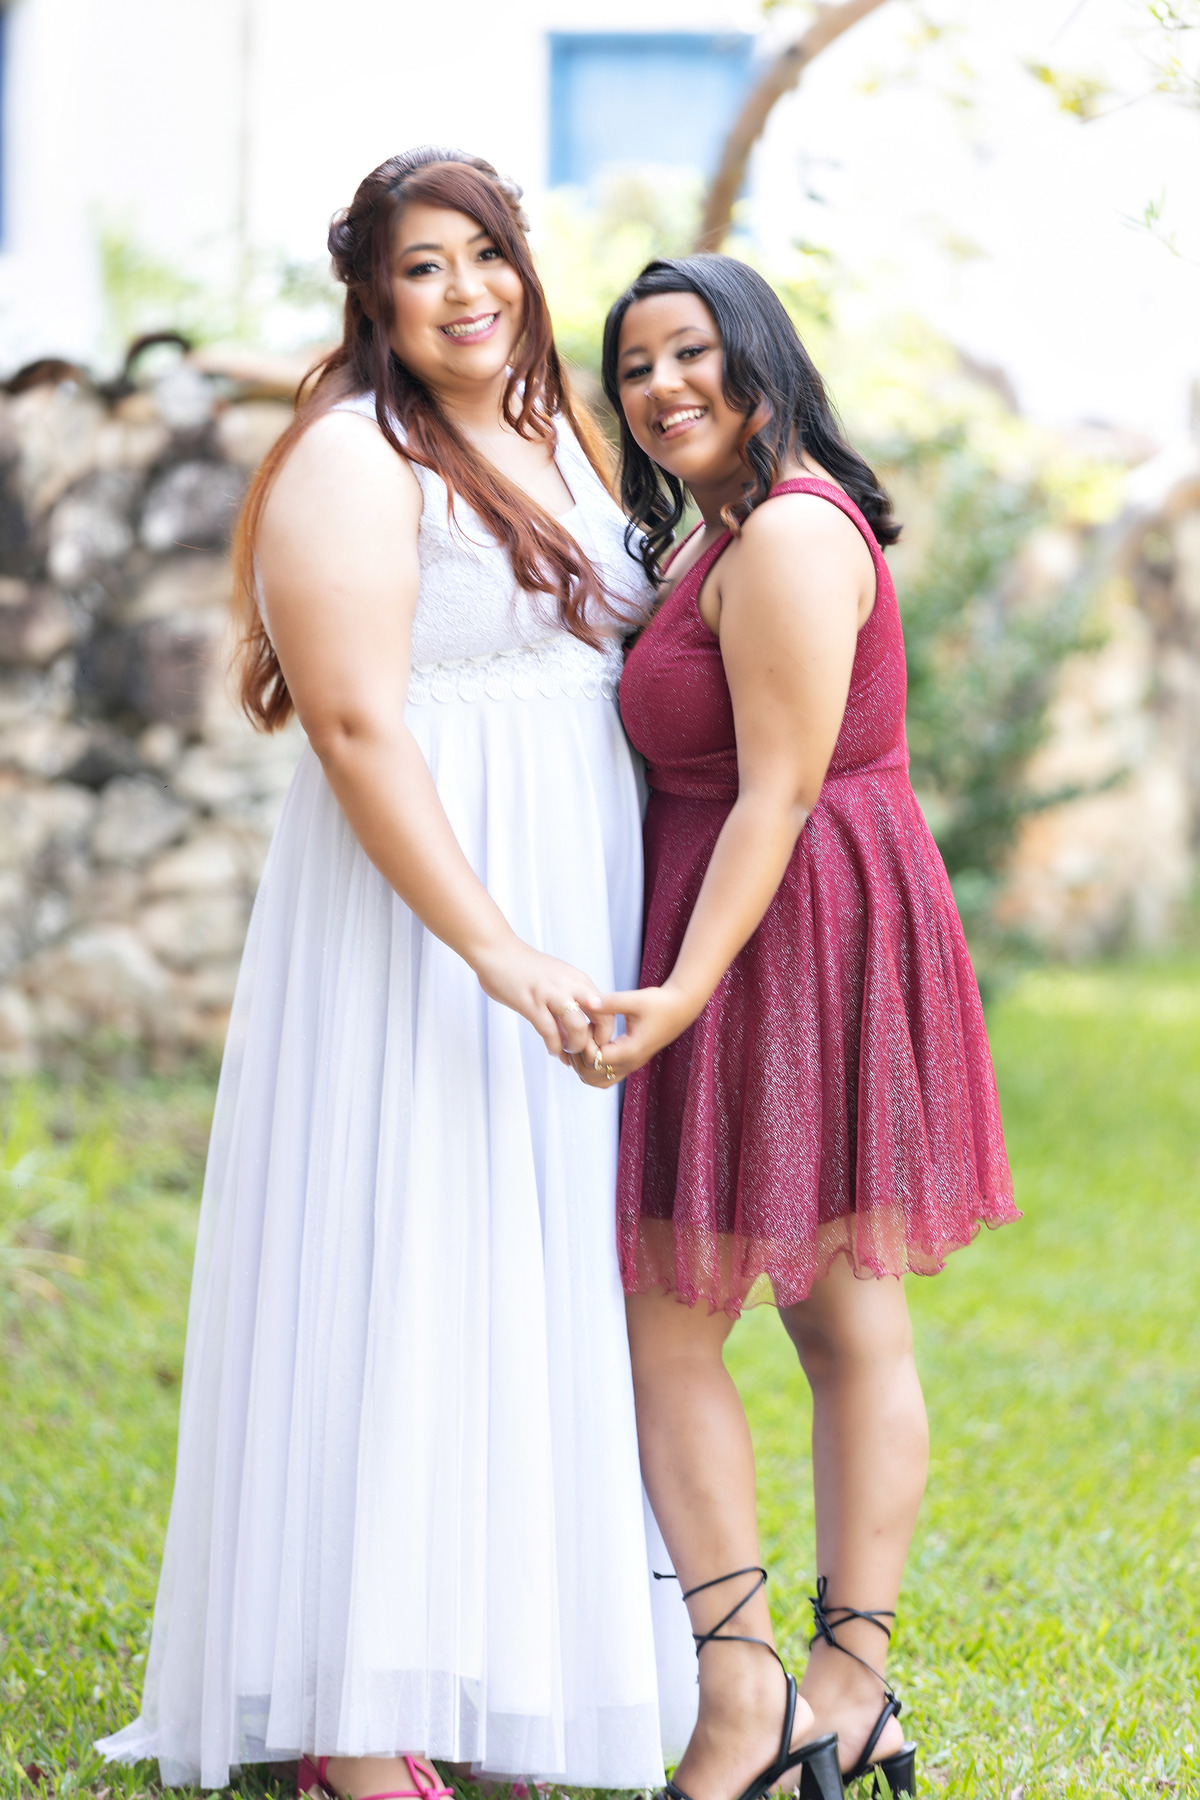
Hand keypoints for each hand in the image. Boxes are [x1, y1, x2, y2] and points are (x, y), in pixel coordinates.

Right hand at [471, 934, 611, 1060]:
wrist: (497, 951)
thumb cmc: (526, 968)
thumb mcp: (557, 980)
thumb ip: (569, 1001)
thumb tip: (574, 1032)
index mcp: (579, 980)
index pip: (608, 1008)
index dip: (605, 1031)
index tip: (595, 1044)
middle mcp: (570, 985)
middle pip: (602, 1017)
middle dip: (597, 1041)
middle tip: (587, 1053)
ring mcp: (551, 994)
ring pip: (577, 1027)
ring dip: (575, 1046)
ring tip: (568, 1052)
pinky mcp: (531, 1003)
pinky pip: (550, 1032)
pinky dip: (554, 1046)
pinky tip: (552, 1050)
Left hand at [571, 982, 698, 1084]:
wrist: (681, 1008)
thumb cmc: (660, 1003)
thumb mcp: (634, 1000)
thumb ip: (609, 1002)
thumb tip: (585, 1000)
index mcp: (630, 1051)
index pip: (595, 1060)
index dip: (583, 1044)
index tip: (585, 1025)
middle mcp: (630, 1063)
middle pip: (591, 1076)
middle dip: (579, 1058)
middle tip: (579, 1034)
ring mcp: (631, 1065)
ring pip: (598, 1081)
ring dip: (585, 1065)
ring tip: (584, 1041)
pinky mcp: (631, 1061)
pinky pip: (607, 1076)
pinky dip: (594, 1067)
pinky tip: (593, 1044)